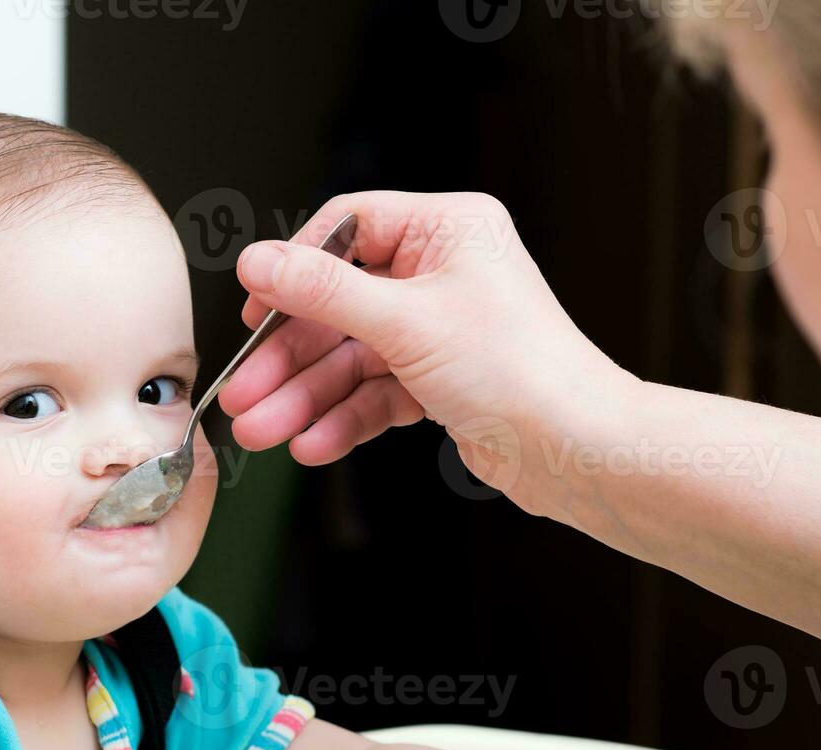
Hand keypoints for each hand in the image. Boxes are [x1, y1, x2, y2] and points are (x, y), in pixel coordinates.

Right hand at [222, 191, 637, 514]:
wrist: (576, 449)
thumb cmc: (520, 370)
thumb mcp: (405, 322)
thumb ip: (323, 291)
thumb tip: (257, 260)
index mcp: (448, 230)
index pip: (347, 229)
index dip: (294, 270)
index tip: (254, 309)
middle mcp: (443, 273)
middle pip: (338, 306)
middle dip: (289, 358)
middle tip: (244, 393)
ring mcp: (439, 329)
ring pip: (351, 358)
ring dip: (305, 397)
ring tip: (263, 431)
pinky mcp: (439, 380)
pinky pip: (374, 393)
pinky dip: (343, 419)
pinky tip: (311, 443)